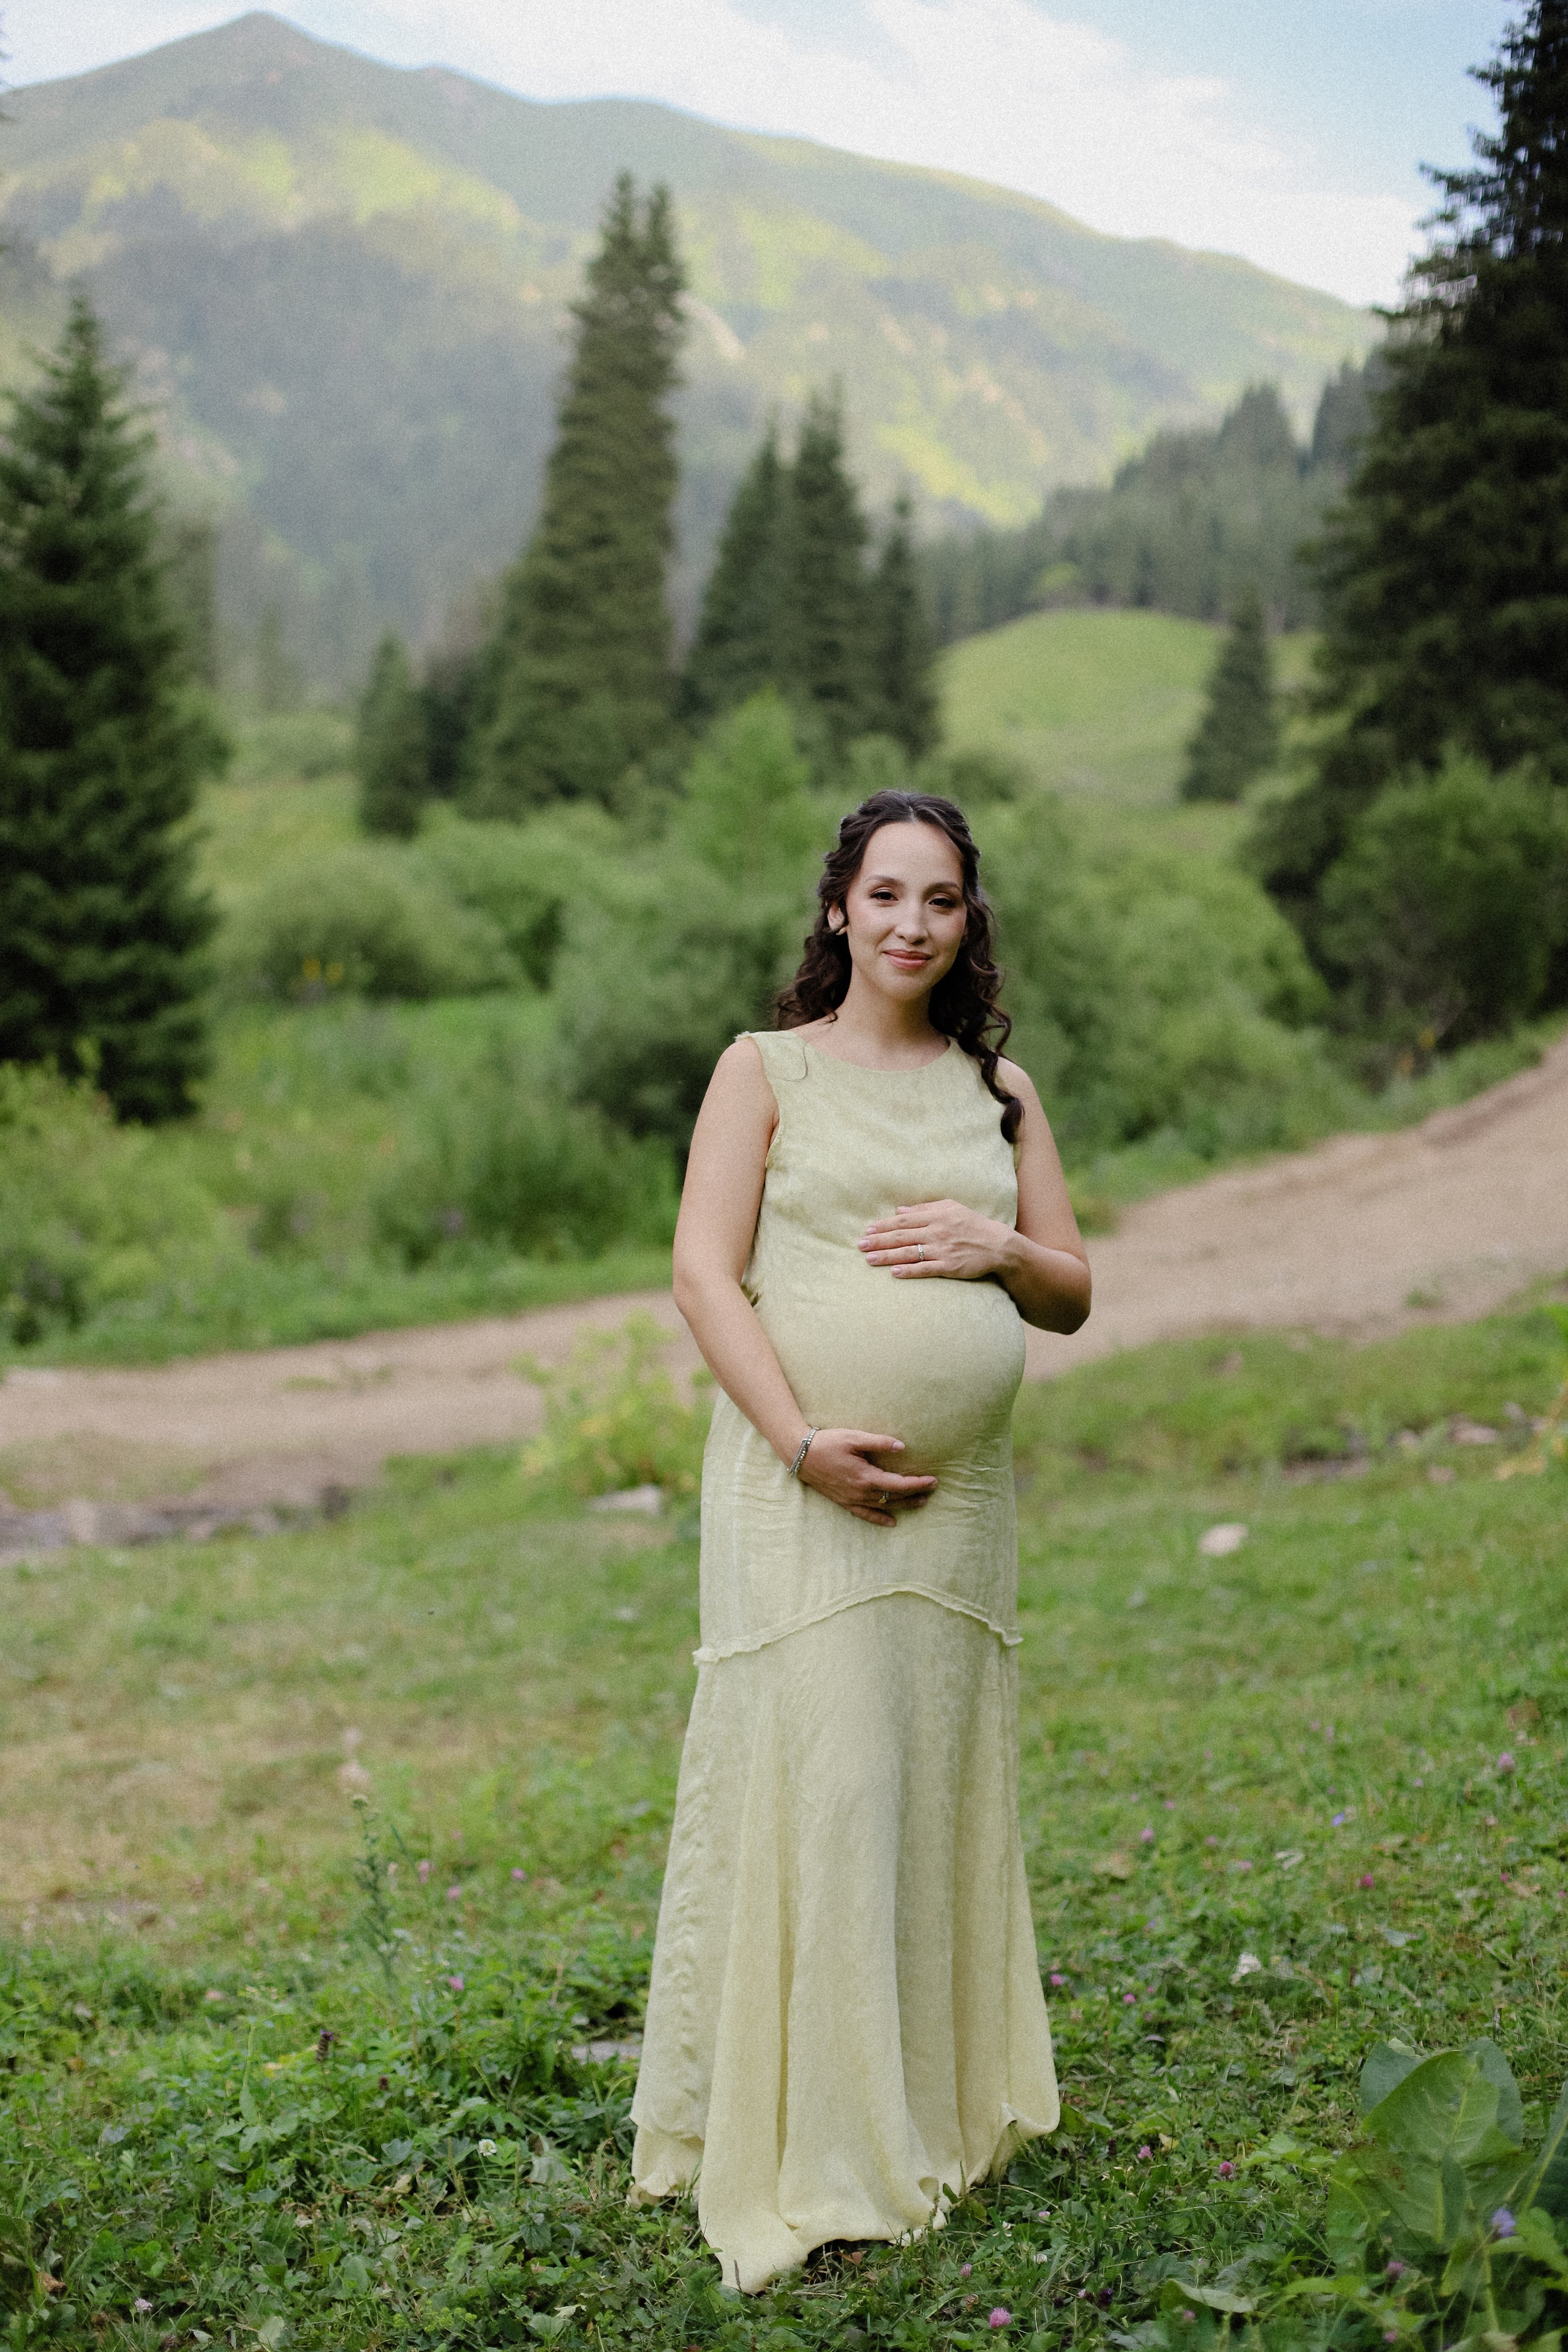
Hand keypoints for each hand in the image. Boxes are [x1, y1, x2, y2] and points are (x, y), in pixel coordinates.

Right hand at [795, 1428, 936, 1526]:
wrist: (800, 1455)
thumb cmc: (828, 1443)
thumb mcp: (854, 1438)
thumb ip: (879, 1442)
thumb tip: (902, 1446)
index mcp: (865, 1476)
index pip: (898, 1484)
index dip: (917, 1484)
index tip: (932, 1481)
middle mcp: (860, 1492)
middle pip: (894, 1497)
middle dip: (915, 1494)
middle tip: (932, 1490)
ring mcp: (851, 1499)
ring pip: (883, 1506)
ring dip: (903, 1506)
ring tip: (920, 1503)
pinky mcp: (844, 1501)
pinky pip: (865, 1514)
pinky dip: (879, 1519)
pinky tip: (891, 1522)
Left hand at [858, 1199, 1011, 1281]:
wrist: (998, 1245)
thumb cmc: (973, 1224)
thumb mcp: (951, 1208)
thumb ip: (925, 1208)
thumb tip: (900, 1211)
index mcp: (936, 1216)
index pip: (904, 1221)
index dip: (884, 1225)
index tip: (868, 1230)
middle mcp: (937, 1232)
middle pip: (902, 1236)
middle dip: (879, 1241)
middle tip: (860, 1245)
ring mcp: (943, 1250)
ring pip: (909, 1252)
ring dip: (887, 1256)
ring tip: (869, 1259)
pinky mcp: (949, 1266)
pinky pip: (926, 1268)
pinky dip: (909, 1270)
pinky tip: (894, 1272)